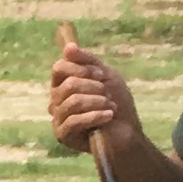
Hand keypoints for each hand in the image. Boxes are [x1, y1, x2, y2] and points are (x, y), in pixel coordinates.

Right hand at [47, 27, 142, 158]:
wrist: (126, 132)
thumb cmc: (116, 103)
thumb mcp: (105, 76)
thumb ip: (86, 61)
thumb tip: (67, 47)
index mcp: (63, 85)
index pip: (59, 68)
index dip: (81, 68)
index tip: (101, 74)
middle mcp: (56, 101)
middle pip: (67, 85)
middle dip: (93, 87)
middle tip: (108, 94)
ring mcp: (58, 118)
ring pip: (72, 102)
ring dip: (97, 102)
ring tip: (111, 106)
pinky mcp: (62, 135)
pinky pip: (74, 120)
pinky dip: (95, 116)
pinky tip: (108, 116)